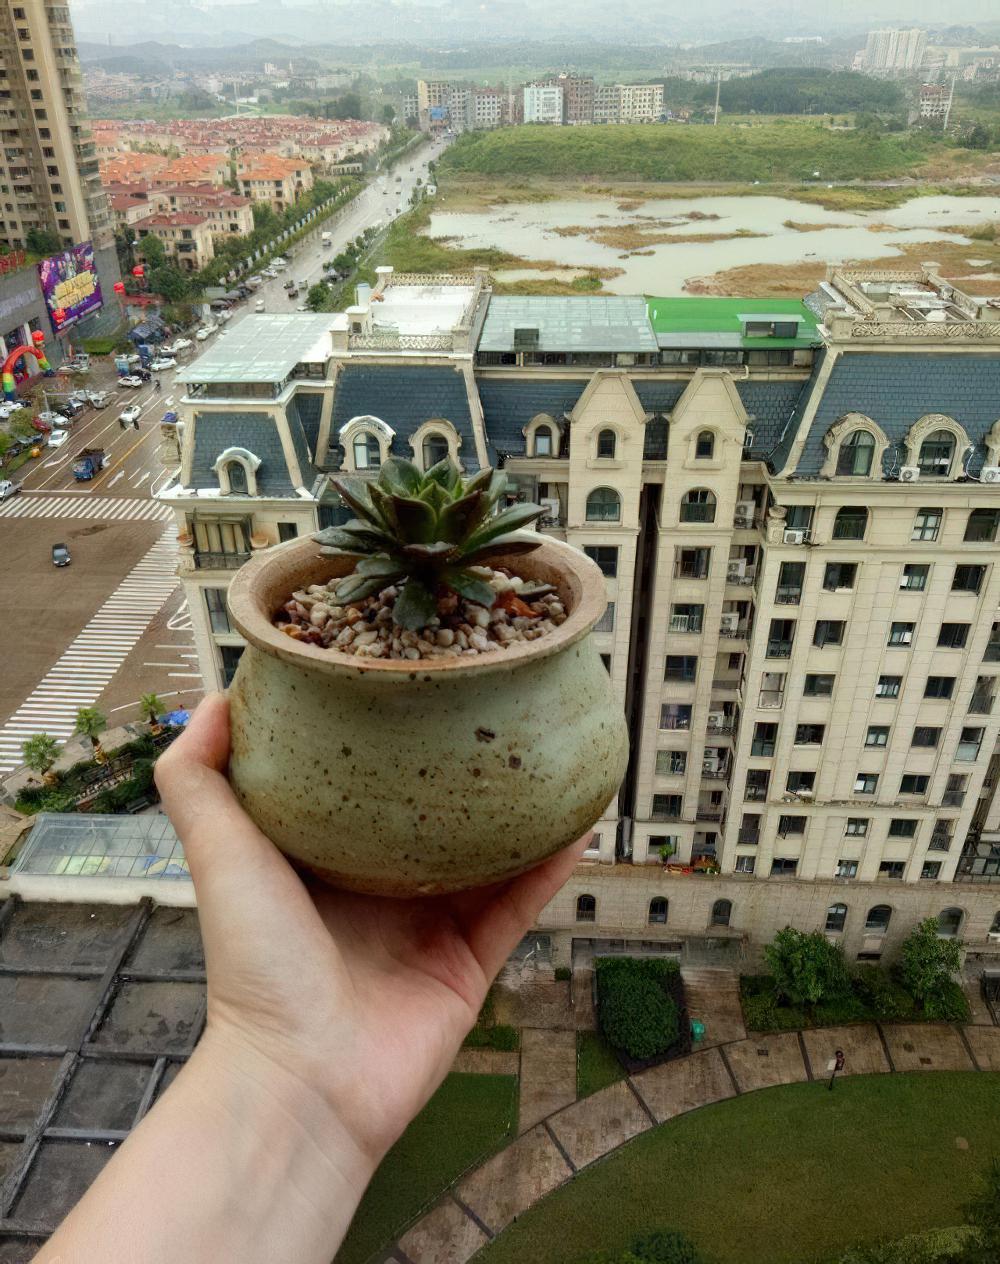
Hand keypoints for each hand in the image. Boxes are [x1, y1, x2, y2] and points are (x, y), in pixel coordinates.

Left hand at [155, 693, 588, 1168]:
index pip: (361, 787)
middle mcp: (379, 890)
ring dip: (522, 811)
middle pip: (434, 816)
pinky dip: (551, 867)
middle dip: (463, 768)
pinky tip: (579, 822)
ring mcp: (429, 927)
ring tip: (552, 753)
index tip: (412, 682)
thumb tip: (217, 701)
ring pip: (489, 856)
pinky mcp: (471, 964)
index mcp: (325, 861)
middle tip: (495, 705)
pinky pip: (520, 905)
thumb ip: (197, 780)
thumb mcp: (219, 853)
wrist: (303, 1079)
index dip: (385, 739)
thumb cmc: (256, 963)